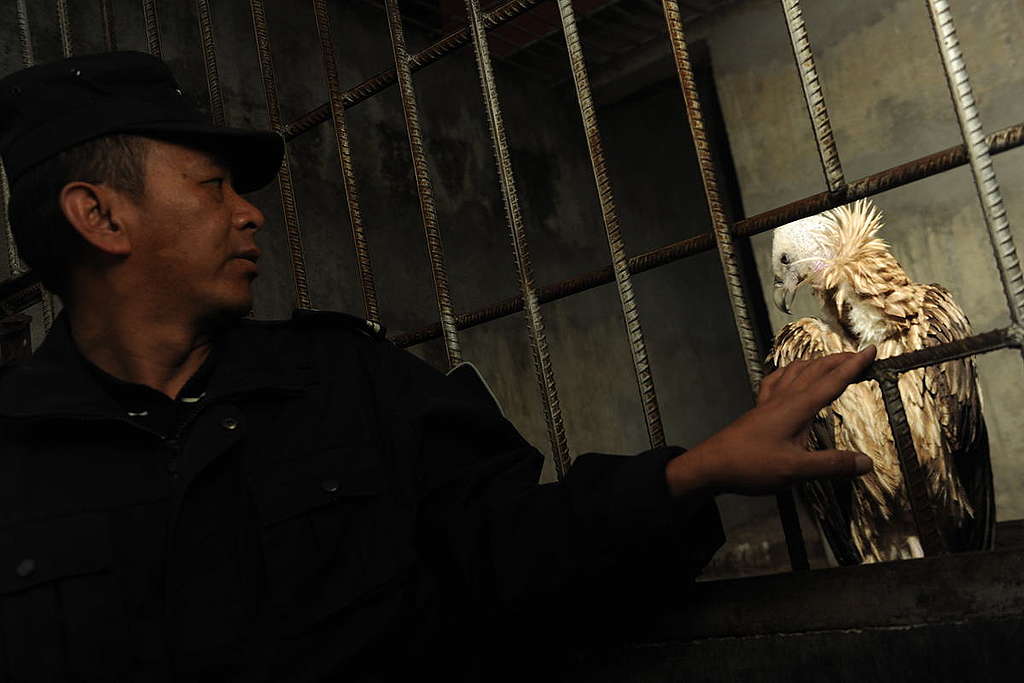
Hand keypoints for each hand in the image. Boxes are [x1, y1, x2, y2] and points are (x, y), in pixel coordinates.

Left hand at [666, 346, 875, 496]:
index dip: (853, 366)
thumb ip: (831, 465)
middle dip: (839, 360)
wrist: (711, 465)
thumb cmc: (750, 465)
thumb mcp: (795, 470)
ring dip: (816, 363)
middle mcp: (783, 399)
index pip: (832, 381)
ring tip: (830, 360)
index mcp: (796, 408)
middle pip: (815, 371)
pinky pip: (776, 382)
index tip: (871, 351)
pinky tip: (788, 376)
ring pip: (795, 372)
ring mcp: (769, 403)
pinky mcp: (758, 411)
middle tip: (859, 355)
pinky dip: (789, 373)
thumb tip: (866, 462)